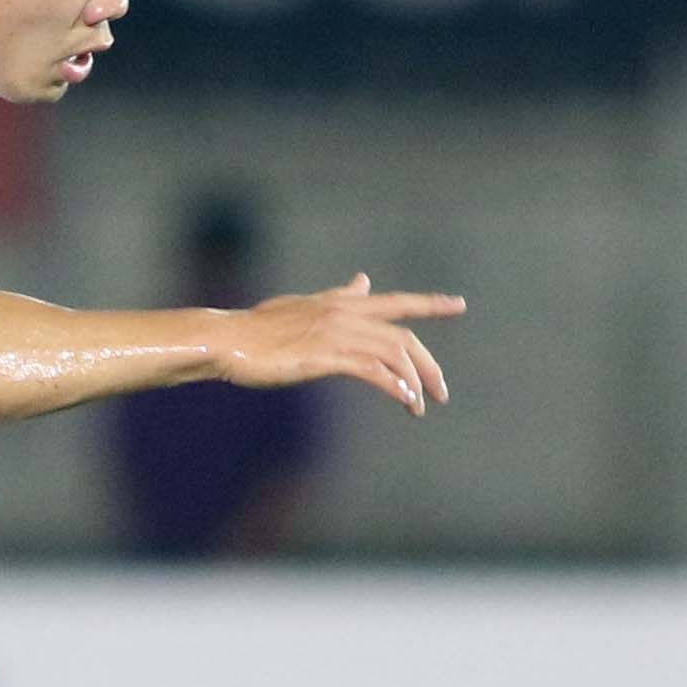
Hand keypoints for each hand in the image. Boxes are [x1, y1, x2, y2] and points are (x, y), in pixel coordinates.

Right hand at [208, 273, 463, 413]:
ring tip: (421, 405)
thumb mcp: (305, 306)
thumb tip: (364, 281)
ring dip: (413, 381)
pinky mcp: (325, 356)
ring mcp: (336, 334)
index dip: (429, 303)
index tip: (457, 304)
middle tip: (442, 391)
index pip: (395, 301)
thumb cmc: (258, 328)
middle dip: (428, 364)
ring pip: (393, 354)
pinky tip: (404, 400)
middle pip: (403, 336)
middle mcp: (345, 314)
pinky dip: (394, 385)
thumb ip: (338, 296)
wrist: (229, 339)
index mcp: (342, 303)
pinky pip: (373, 370)